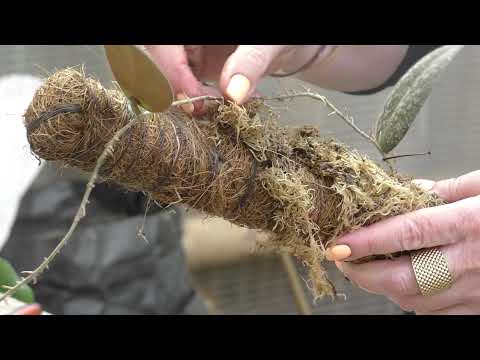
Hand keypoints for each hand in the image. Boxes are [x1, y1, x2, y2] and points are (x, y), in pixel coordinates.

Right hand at [144, 45, 320, 112]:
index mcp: (194, 26)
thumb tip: (233, 96)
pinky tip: (221, 105)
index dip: (172, 72)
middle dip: (173, 89)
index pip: (163, 44)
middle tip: (200, 111)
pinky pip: (182, 86)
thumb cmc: (281, 39)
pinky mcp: (194, 66)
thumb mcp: (270, 46)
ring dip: (185, 99)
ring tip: (215, 110)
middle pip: (156, 61)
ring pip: (165, 76)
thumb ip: (250, 64)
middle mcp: (186, 38)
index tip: (194, 100)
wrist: (289, 47)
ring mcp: (188, 50)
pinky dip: (198, 102)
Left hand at [326, 170, 479, 314]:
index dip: (368, 240)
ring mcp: (478, 291)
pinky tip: (403, 282)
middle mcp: (473, 263)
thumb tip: (402, 193)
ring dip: (382, 287)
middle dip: (363, 273)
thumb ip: (443, 190)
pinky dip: (410, 300)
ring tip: (367, 267)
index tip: (338, 243)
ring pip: (415, 301)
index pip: (408, 233)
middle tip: (342, 259)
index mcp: (471, 224)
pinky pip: (435, 313)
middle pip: (404, 279)